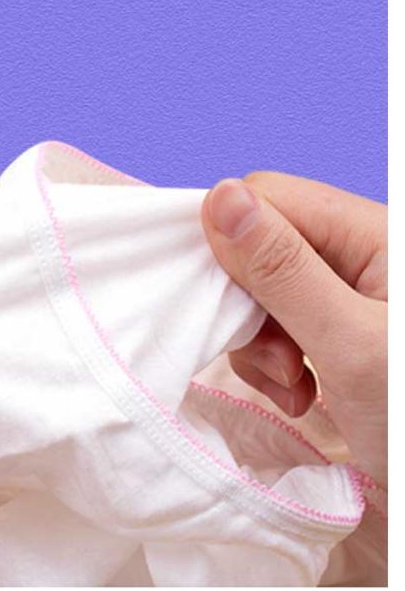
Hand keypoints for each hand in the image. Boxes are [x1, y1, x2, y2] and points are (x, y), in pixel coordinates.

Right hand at [201, 172, 386, 487]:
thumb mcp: (349, 346)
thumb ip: (282, 270)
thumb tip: (219, 196)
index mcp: (371, 231)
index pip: (268, 197)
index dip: (230, 242)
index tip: (227, 306)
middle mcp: (358, 249)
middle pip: (261, 243)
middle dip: (249, 304)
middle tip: (279, 363)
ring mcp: (348, 289)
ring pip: (262, 287)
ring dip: (262, 342)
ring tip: (296, 389)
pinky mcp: (337, 325)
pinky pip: (279, 321)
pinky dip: (276, 360)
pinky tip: (303, 395)